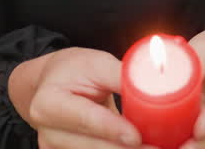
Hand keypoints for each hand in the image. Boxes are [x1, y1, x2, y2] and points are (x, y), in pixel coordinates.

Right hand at [13, 47, 156, 148]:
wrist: (52, 83)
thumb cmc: (74, 70)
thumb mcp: (97, 64)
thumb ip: (122, 76)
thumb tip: (156, 86)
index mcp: (48, 103)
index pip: (85, 119)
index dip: (112, 129)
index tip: (137, 136)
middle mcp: (47, 133)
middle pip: (91, 147)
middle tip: (156, 147)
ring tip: (152, 145)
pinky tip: (138, 147)